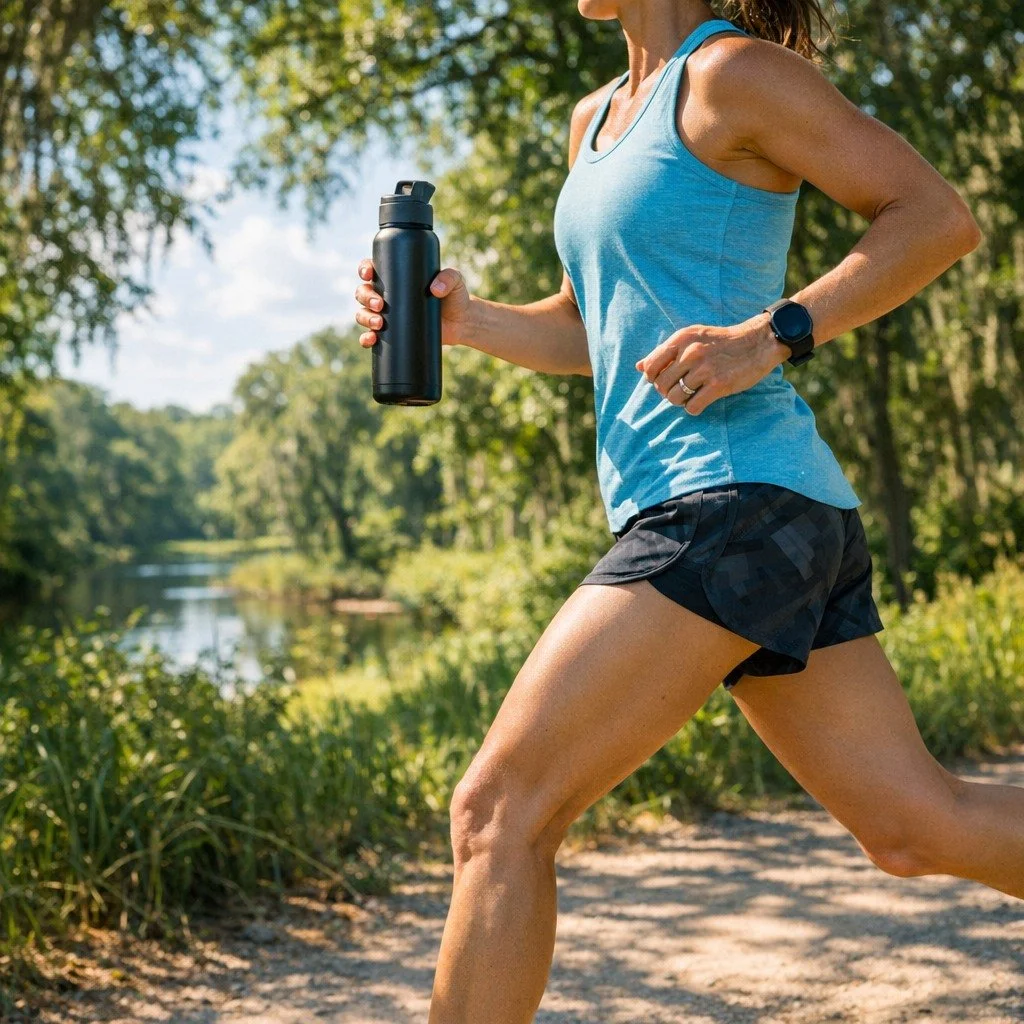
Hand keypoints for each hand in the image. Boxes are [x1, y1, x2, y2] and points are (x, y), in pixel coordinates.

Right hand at [354, 259, 472, 348]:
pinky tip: (371, 339)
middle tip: (380, 305)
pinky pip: (371, 336)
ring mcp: (388, 315)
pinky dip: (367, 338)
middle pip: (363, 293)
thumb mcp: (455, 282)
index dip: (364, 270)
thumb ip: (449, 278)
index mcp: (396, 278)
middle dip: (366, 297)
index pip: (372, 270)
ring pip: (364, 314)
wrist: (461, 323)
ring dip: (365, 318)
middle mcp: (387, 295)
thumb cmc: (455, 297)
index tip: (369, 275)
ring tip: (380, 323)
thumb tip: (435, 288)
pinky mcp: (392, 334)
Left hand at [634, 313, 790, 414]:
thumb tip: (638, 367)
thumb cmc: (721, 342)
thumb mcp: (692, 337)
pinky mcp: (718, 385)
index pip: (650, 367)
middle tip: (681, 389)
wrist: (758, 342)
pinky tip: (701, 400)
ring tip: (692, 394)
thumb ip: (665, 351)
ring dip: (680, 401)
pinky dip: (693, 408)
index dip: (653, 379)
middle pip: (661, 385)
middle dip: (667, 391)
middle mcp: (690, 352)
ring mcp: (704, 369)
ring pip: (674, 398)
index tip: (665, 380)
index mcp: (681, 338)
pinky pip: (692, 407)